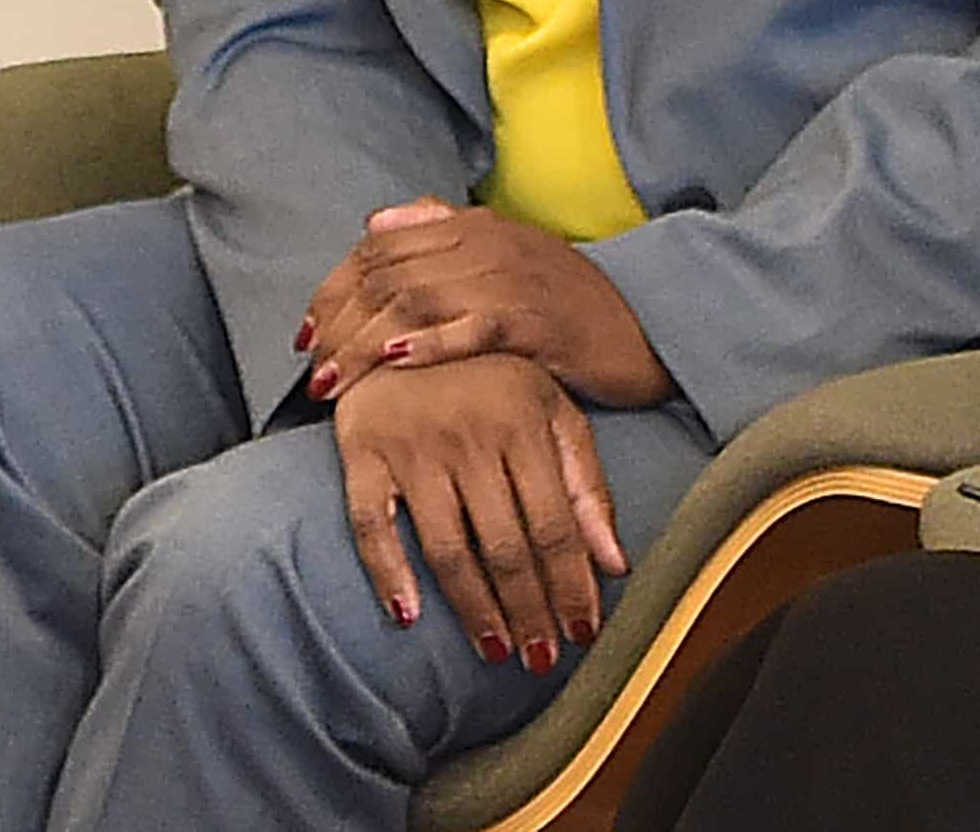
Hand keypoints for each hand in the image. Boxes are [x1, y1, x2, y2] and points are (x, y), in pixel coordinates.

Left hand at [300, 200, 676, 408]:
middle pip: (387, 273)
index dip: (332, 287)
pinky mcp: (536, 322)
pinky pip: (472, 327)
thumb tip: (374, 219)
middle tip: (309, 369)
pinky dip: (429, 344)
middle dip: (337, 323)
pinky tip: (396, 365)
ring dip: (364, 343)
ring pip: (416, 301)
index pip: (380, 245)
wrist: (643, 328)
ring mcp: (511, 280)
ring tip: (331, 383)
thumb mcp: (504, 254)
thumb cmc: (564, 302)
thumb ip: (440, 229)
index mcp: (474, 225)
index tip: (304, 334)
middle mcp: (486, 243)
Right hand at [330, 353, 629, 671]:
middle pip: (507, 545)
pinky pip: (371, 525)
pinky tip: (409, 615)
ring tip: (497, 649)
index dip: (572, 584)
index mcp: (524, 420)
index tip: (582, 633)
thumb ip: (586, 482)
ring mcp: (414, 444)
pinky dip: (388, 572)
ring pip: (448, 547)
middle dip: (529, 610)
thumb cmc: (489, 375)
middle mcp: (470, 434)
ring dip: (474, 608)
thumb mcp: (551, 409)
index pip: (556, 524)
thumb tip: (617, 564)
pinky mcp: (362, 452)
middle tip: (540, 658)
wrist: (402, 322)